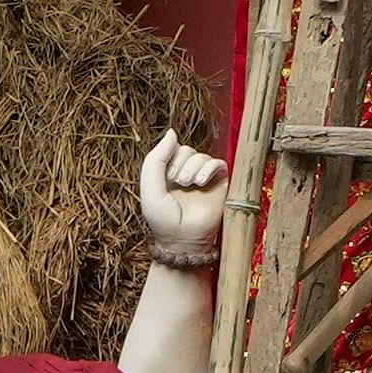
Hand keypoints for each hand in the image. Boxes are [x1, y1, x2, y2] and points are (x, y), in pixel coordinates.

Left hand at [137, 132, 229, 260]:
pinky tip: (201, 182)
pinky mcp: (221, 183)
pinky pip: (218, 163)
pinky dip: (209, 169)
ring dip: (193, 168)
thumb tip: (172, 132)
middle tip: (178, 183)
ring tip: (190, 185)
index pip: (170, 150)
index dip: (167, 157)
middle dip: (179, 164)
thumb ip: (156, 159)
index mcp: (168, 174)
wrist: (183, 241)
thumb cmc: (163, 220)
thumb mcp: (151, 188)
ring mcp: (205, 178)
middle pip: (186, 150)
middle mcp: (187, 173)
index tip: (165, 178)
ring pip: (201, 156)